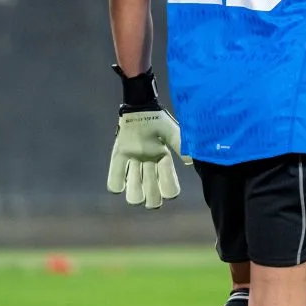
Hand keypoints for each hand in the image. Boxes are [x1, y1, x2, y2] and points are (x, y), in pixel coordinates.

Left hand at [106, 66, 192, 208]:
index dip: (169, 189)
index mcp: (163, 161)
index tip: (168, 183)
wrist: (139, 108)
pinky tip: (122, 180)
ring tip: (136, 179)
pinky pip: (115, 182)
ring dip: (135, 192)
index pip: (169, 187)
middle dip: (153, 197)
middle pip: (152, 197)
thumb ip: (179, 145)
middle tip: (151, 188)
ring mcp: (133, 165)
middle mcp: (148, 167)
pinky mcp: (118, 159)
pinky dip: (117, 185)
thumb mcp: (171, 131)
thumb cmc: (157, 119)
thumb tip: (190, 162)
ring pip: (133, 195)